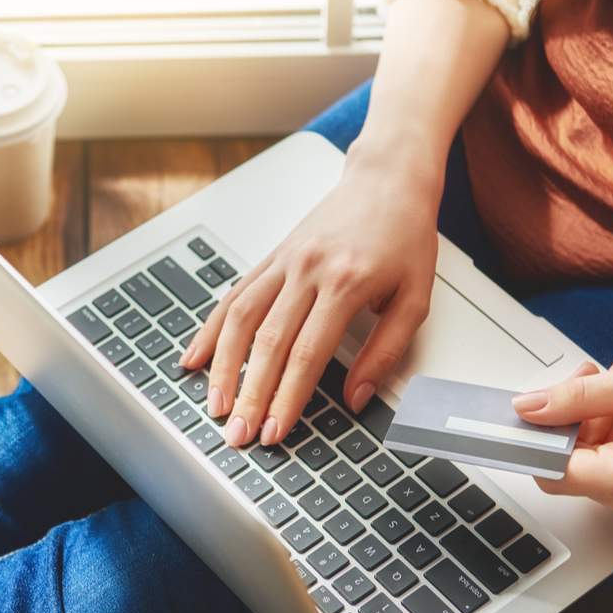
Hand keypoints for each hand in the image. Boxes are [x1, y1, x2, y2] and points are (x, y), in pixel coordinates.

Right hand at [180, 155, 439, 447]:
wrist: (387, 178)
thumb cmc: (405, 236)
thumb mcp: (416, 298)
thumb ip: (386, 351)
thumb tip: (357, 397)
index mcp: (346, 283)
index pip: (308, 354)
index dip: (287, 398)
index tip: (276, 431)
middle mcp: (307, 270)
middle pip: (268, 343)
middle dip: (250, 395)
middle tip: (238, 434)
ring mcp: (284, 262)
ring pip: (241, 319)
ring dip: (223, 367)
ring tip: (215, 405)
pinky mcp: (271, 257)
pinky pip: (234, 296)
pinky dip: (212, 329)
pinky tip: (196, 357)